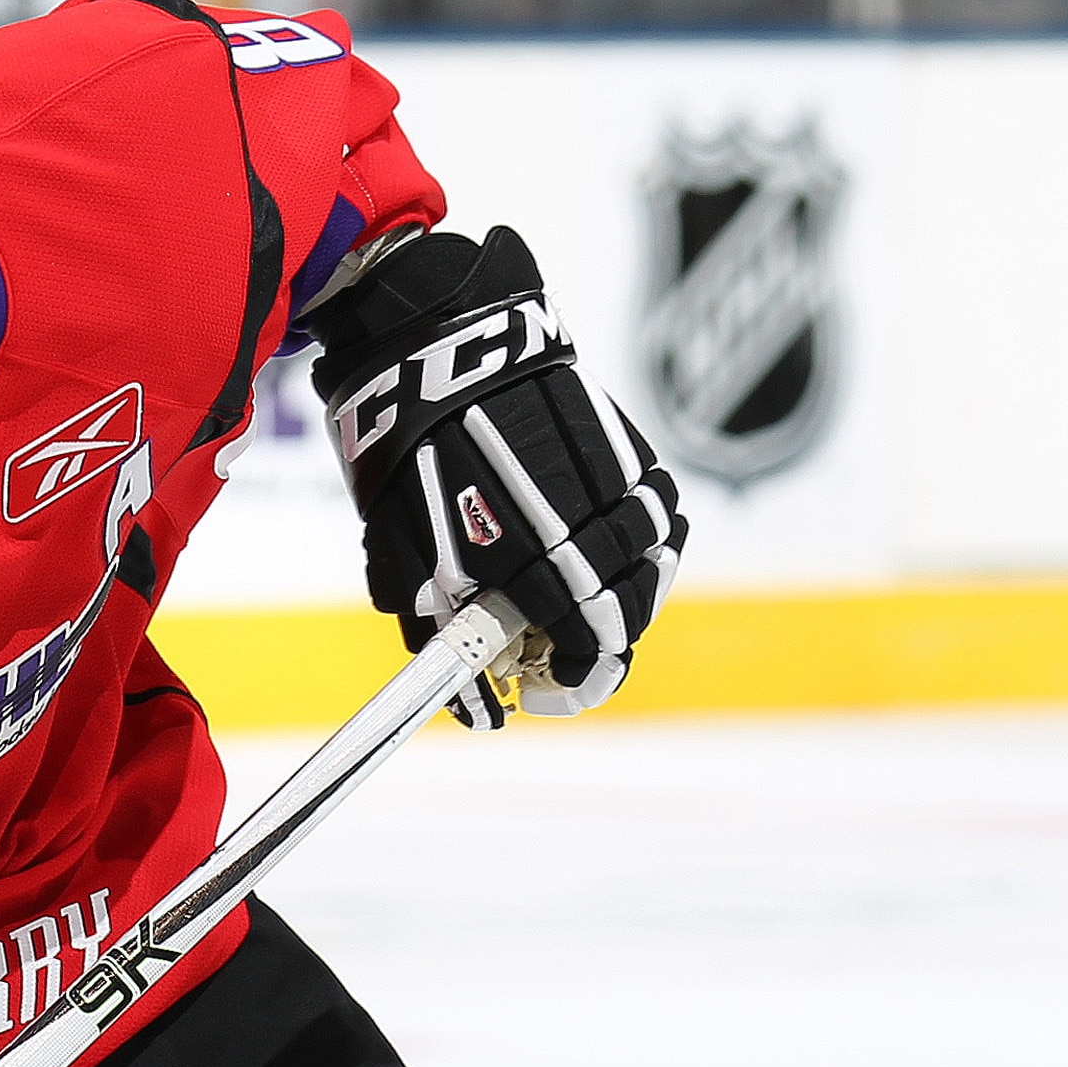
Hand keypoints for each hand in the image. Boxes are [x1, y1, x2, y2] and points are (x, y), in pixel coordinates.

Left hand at [308, 225, 685, 725]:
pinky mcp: (631, 448)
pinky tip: (617, 555)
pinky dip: (649, 546)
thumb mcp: (403, 560)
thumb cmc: (408, 463)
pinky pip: (663, 513)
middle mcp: (580, 521)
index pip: (583, 644)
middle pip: (628, 612)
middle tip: (567, 659)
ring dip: (629, 598)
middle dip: (603, 649)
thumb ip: (443, 638)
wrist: (440, 352)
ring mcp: (614, 481)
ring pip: (656, 564)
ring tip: (590, 607)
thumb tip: (478, 714)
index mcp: (523, 555)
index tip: (548, 693)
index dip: (574, 682)